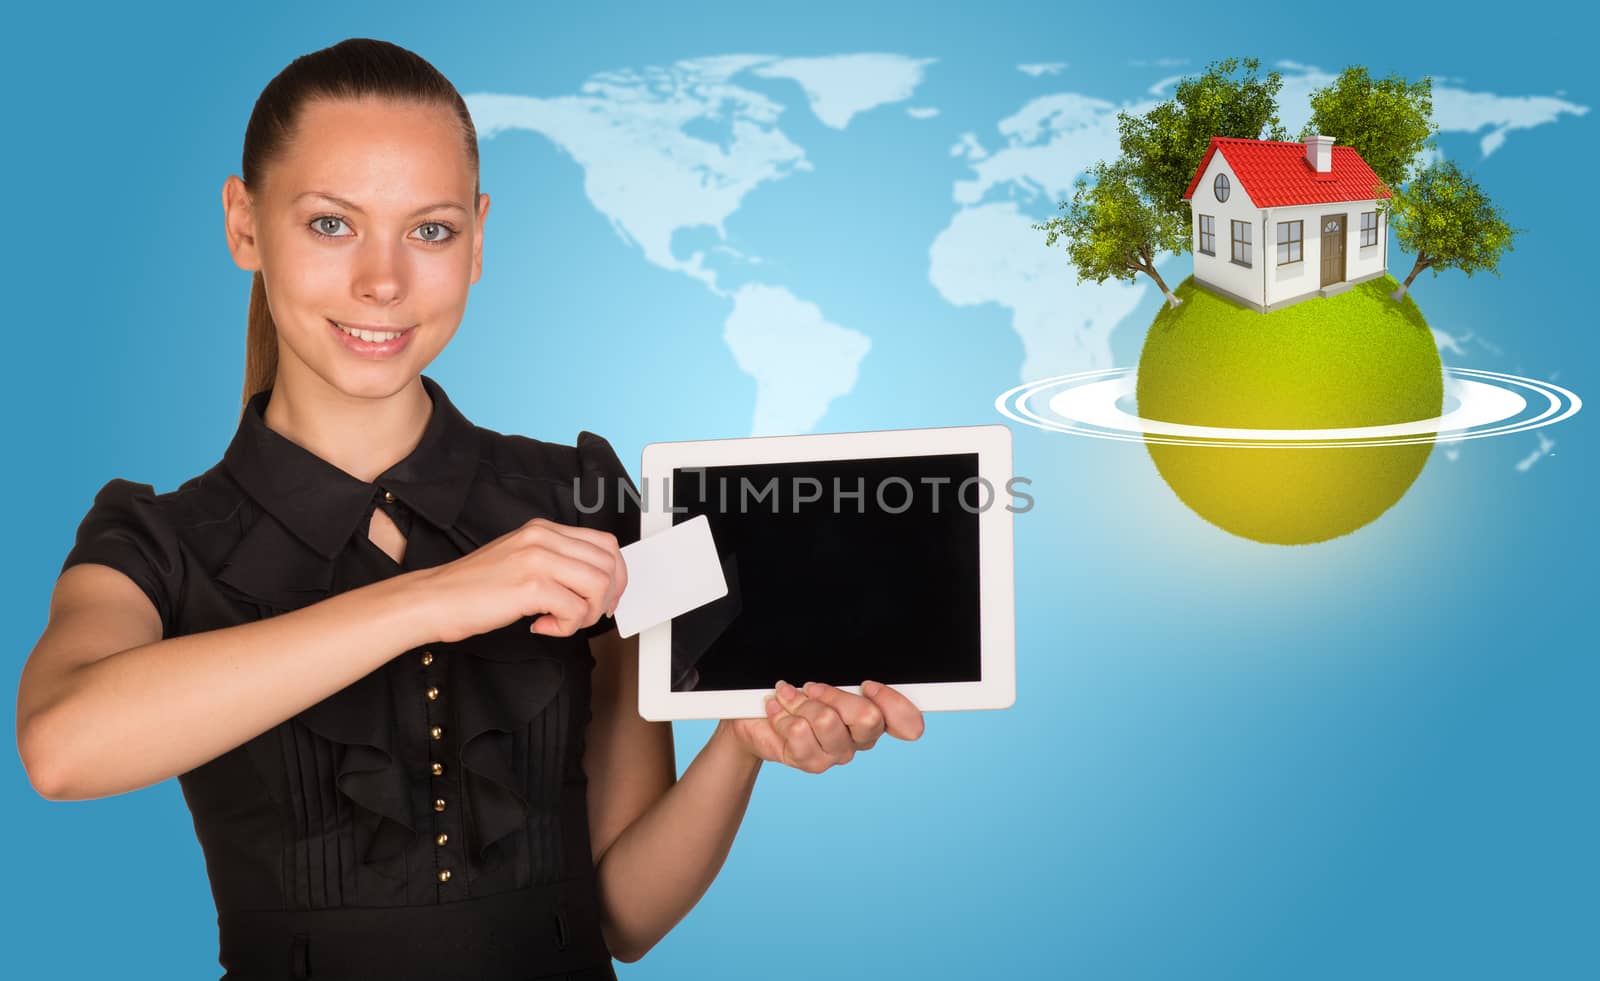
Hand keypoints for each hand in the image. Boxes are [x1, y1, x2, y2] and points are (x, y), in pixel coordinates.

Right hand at [413, 517, 627, 642]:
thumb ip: (556, 563)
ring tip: (562, 622)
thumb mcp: (520, 560)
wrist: (434, 599)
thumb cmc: (473, 588)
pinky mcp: (531, 586)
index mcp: (543, 529)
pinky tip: (542, 626)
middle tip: (586, 615)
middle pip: (609, 565)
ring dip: (588, 613)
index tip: (606, 598)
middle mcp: (543, 538)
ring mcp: (537, 559)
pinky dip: (566, 627)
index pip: (605, 543)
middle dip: (607, 597)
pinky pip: (575, 610)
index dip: (616, 575)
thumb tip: (595, 583)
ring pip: (599, 586)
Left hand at [726, 680, 924, 772]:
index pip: (908, 723)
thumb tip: (856, 679)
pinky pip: (800, 732)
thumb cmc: (795, 694)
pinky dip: (783, 714)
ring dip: (801, 702)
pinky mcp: (811, 763)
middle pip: (868, 718)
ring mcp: (837, 754)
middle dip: (834, 694)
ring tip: (788, 697)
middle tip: (812, 688)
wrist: (756, 718)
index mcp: (874, 717)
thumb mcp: (823, 680)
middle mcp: (860, 739)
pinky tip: (777, 711)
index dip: (892, 702)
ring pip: (828, 720)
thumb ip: (846, 681)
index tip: (867, 685)